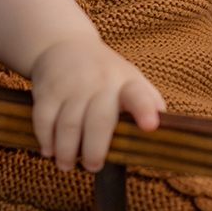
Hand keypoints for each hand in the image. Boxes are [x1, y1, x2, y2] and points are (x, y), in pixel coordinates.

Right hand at [30, 36, 164, 172]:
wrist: (64, 45)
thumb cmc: (105, 73)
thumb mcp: (131, 80)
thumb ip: (148, 104)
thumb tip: (168, 136)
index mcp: (126, 83)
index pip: (138, 95)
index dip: (144, 110)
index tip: (150, 126)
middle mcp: (100, 83)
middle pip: (98, 121)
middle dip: (95, 150)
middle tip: (93, 166)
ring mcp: (72, 85)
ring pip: (68, 124)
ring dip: (66, 150)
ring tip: (67, 165)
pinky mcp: (48, 90)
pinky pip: (43, 119)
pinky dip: (45, 139)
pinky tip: (49, 150)